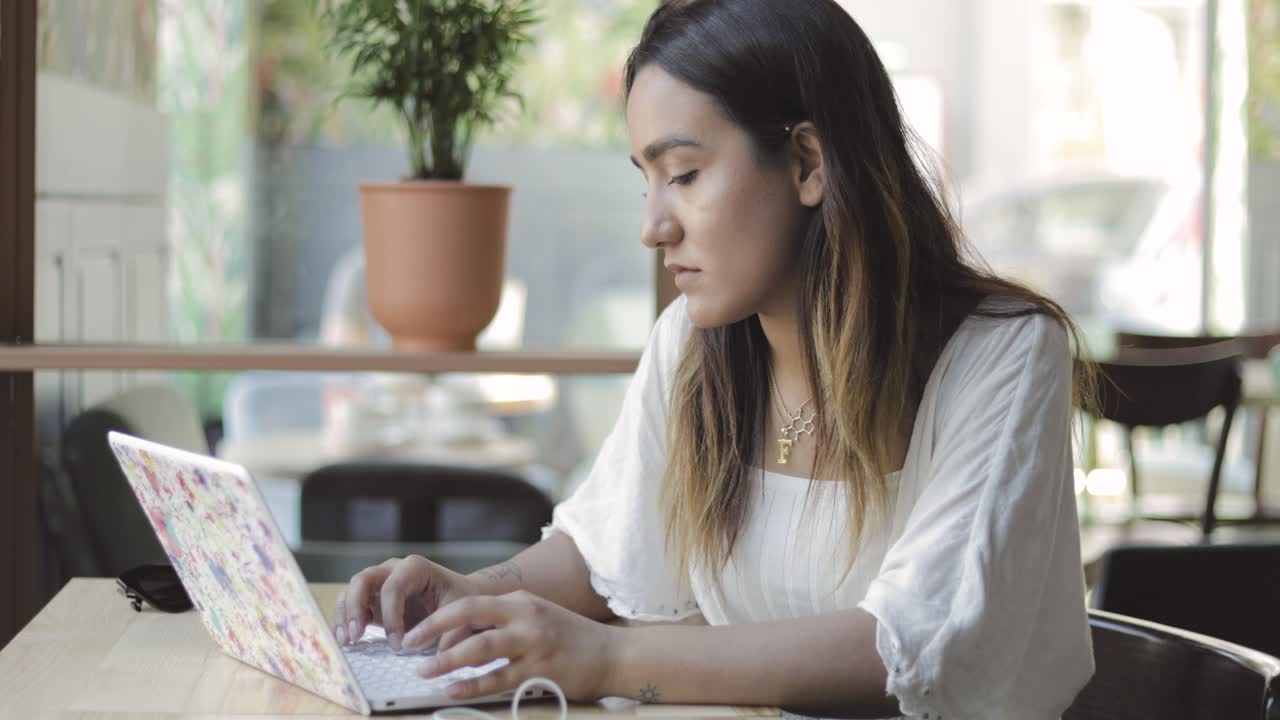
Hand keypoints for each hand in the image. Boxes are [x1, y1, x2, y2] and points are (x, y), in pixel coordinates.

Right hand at [333, 555, 483, 650]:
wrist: (459, 599)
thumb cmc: (460, 602)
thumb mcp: (458, 612)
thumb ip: (443, 627)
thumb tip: (423, 649)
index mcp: (415, 568)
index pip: (393, 586)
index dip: (391, 615)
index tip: (398, 644)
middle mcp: (392, 570)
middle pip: (362, 580)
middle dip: (356, 608)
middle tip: (356, 636)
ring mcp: (379, 582)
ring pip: (351, 590)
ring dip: (345, 615)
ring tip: (347, 641)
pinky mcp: (372, 599)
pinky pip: (350, 604)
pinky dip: (344, 621)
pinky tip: (346, 641)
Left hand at [402, 590, 619, 701]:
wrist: (613, 655)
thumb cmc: (573, 638)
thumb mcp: (539, 616)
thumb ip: (507, 620)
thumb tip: (464, 635)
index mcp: (521, 602)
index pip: (470, 603)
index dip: (439, 616)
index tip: (416, 630)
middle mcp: (525, 617)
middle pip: (468, 617)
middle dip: (433, 630)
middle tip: (409, 645)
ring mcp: (532, 644)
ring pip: (479, 649)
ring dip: (446, 661)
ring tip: (424, 671)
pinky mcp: (539, 671)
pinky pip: (497, 679)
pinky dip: (471, 686)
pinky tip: (453, 691)